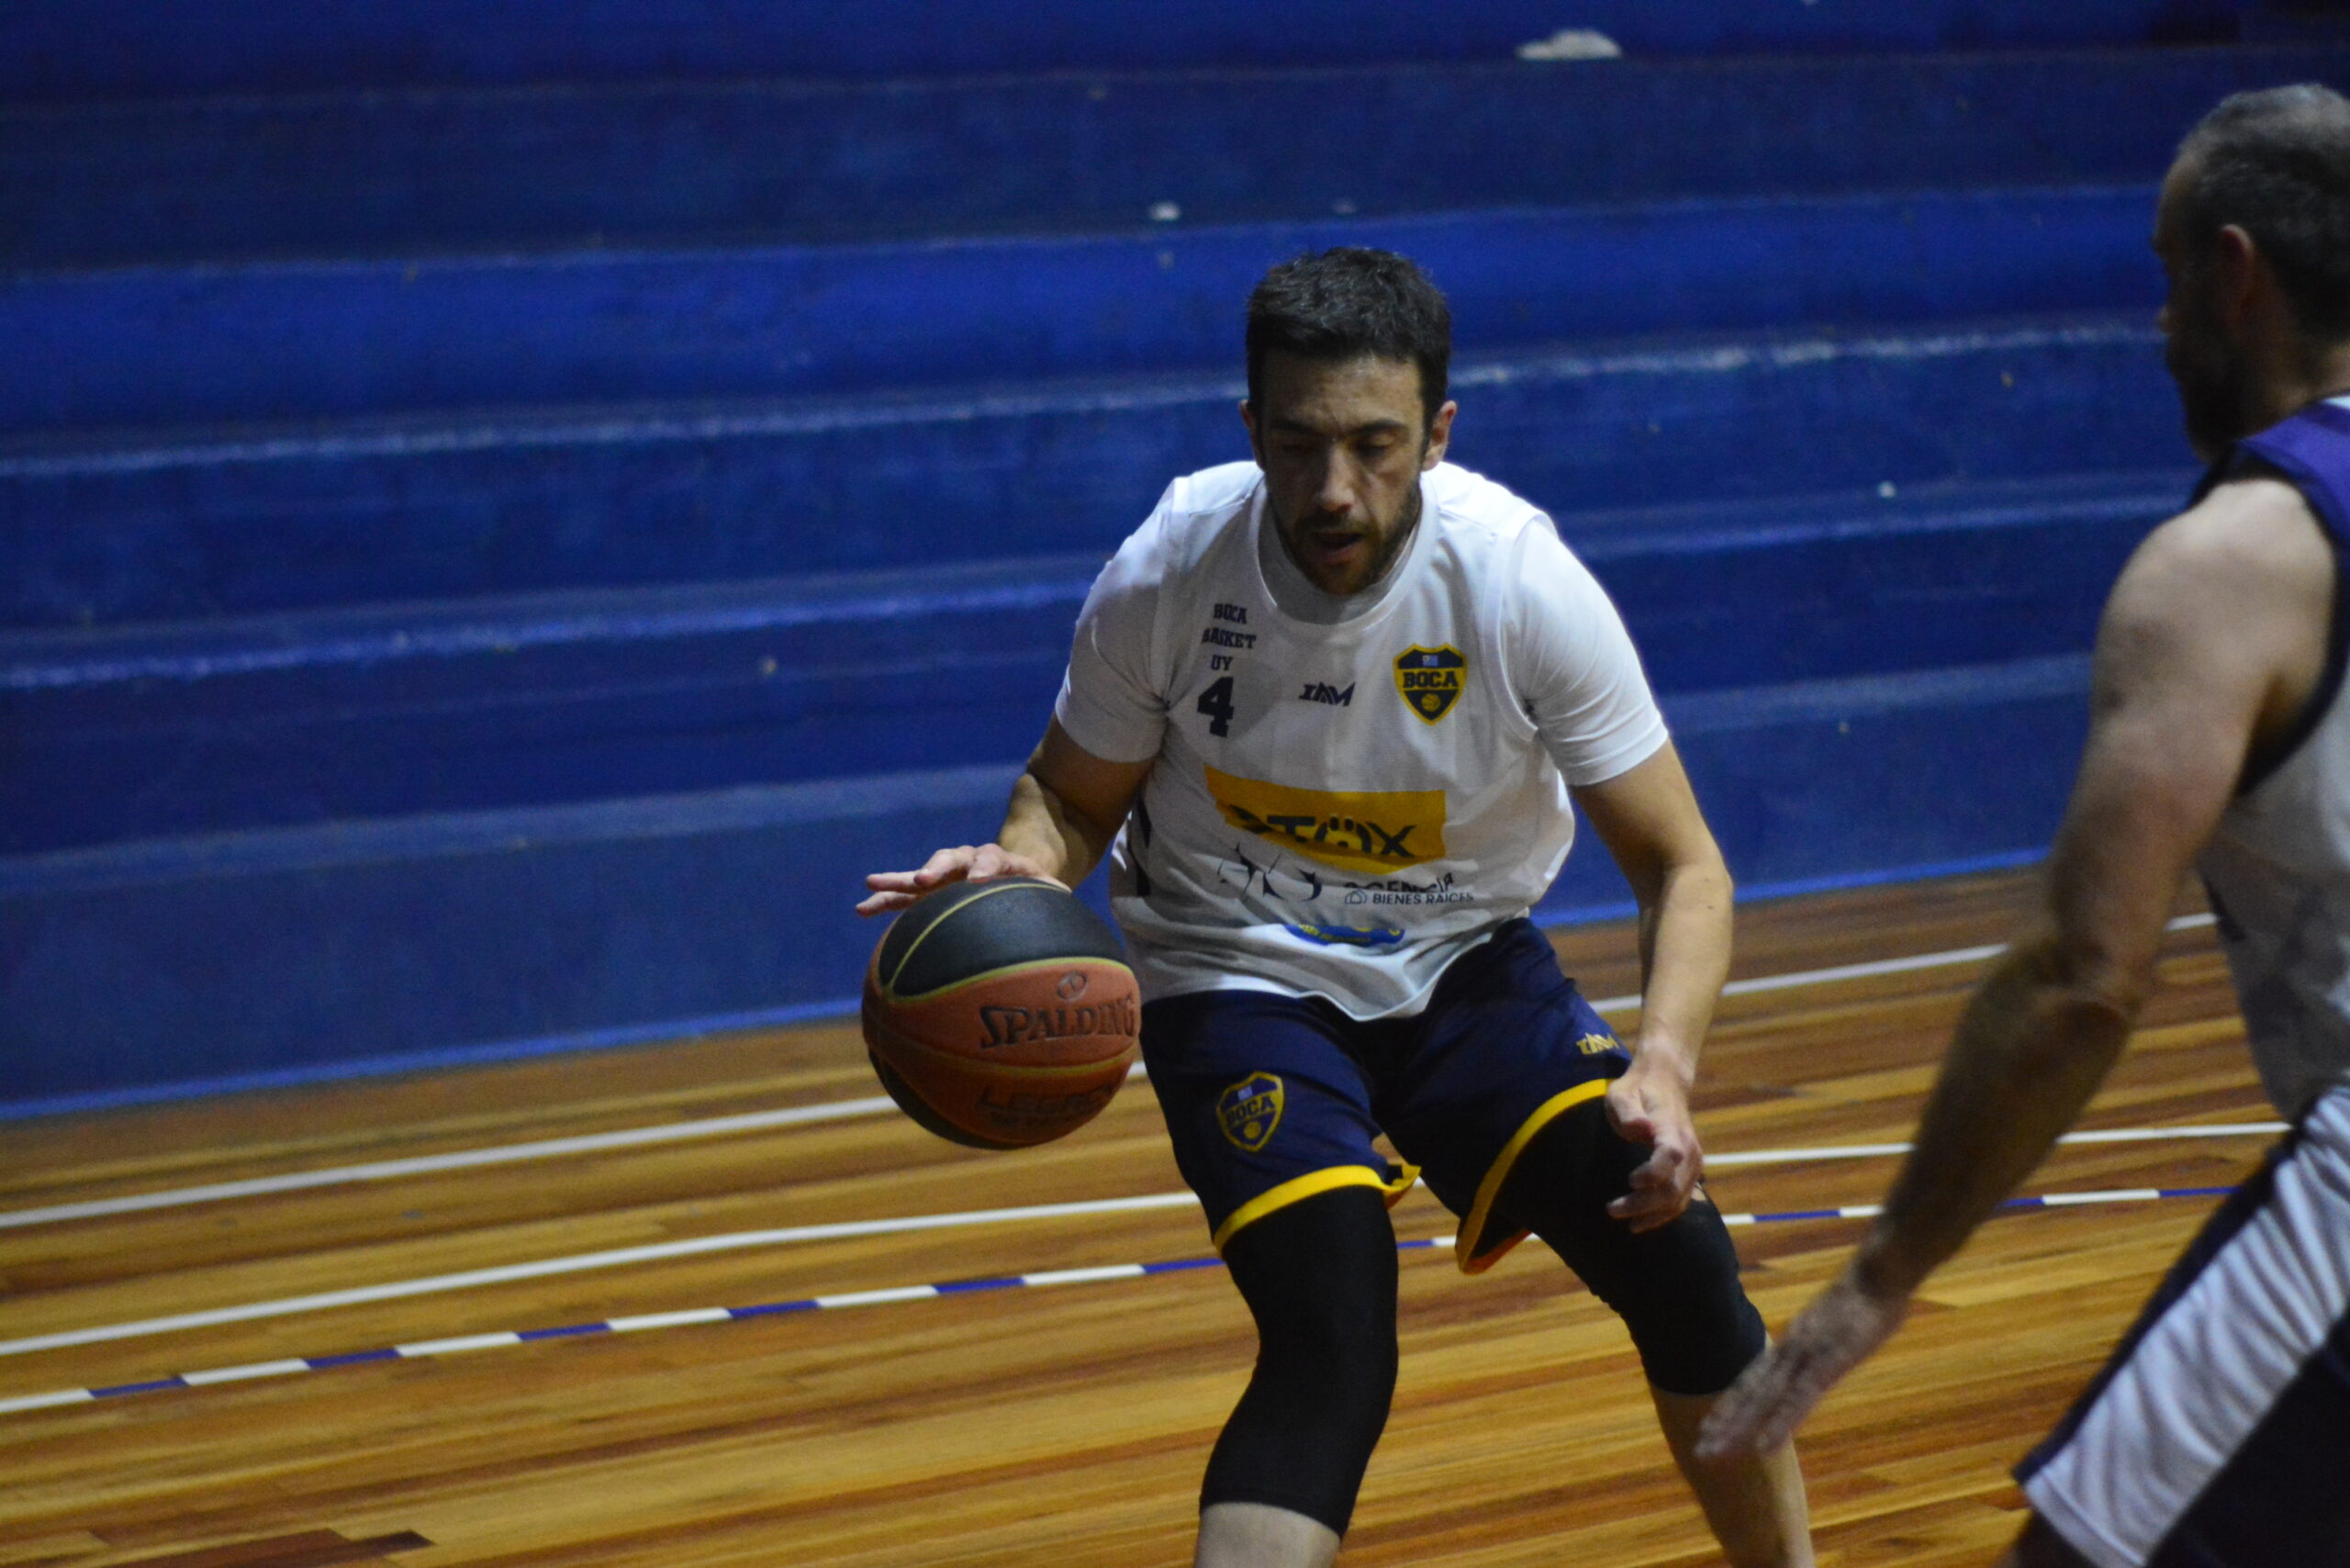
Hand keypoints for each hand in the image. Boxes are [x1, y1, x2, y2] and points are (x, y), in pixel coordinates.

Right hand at [856, 843, 1064, 915]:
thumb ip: (1053, 895)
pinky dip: (886, 901)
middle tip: (925, 879)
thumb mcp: (1047, 891)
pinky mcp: (930, 892)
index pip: (992, 859)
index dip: (985, 868)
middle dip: (937, 868)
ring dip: (897, 880)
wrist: (1010, 877)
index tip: (978, 880)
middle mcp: (968, 861)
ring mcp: (946, 876)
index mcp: (1000, 861)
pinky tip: (862, 908)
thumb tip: (1067, 900)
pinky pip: (905, 896)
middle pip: (951, 858)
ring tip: (870, 884)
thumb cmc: (1031, 890)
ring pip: (920, 874)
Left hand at [1604, 1061, 1700, 1231]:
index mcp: (1671, 1128)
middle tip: (1611, 1209)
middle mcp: (1689, 1148)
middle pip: (1673, 1187)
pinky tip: (1642, 1222)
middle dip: (1643, 1204)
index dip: (1653, 1173)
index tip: (1630, 1181)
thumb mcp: (1621, 1093)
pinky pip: (1682, 1200)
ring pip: (1679, 1199)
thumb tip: (1639, 1128)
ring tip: (1626, 1222)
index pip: (1671, 1156)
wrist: (1666, 1083)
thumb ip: (1627, 1111)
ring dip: (1652, 1215)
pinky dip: (1663, 1215)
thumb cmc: (1637, 1089)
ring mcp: (1693, 1162)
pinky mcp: (1691, 1171)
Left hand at [1694, 1266, 1912, 1458]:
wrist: (1878, 1272)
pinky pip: (1800, 1398)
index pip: (1752, 1379)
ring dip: (1740, 1427)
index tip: (1708, 1427)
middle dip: (1725, 1423)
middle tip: (1700, 1451)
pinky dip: (1780, 1423)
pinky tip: (1765, 1446)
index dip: (1730, 1404)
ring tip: (1718, 1451)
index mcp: (1791, 1345)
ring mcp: (1806, 1357)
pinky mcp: (1829, 1362)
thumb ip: (1815, 1344)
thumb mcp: (1830, 1324)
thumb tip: (1807, 1356)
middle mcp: (1789, 1351)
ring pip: (1765, 1398)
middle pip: (1750, 1393)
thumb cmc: (1860, 1300)